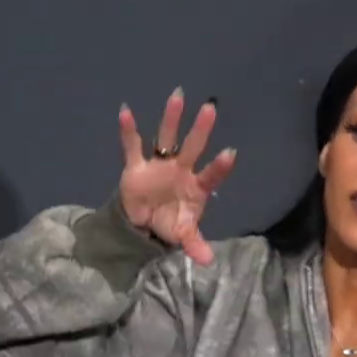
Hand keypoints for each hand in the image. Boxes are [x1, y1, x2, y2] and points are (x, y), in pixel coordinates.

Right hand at [117, 89, 236, 264]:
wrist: (142, 224)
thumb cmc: (170, 223)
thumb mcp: (183, 236)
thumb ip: (195, 244)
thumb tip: (208, 261)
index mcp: (196, 187)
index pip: (211, 175)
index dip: (219, 166)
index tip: (230, 152)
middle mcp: (181, 170)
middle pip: (192, 147)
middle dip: (201, 129)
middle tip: (211, 108)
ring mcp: (159, 165)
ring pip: (166, 137)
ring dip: (171, 119)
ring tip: (179, 96)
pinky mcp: (136, 166)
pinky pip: (132, 146)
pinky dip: (128, 130)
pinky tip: (125, 111)